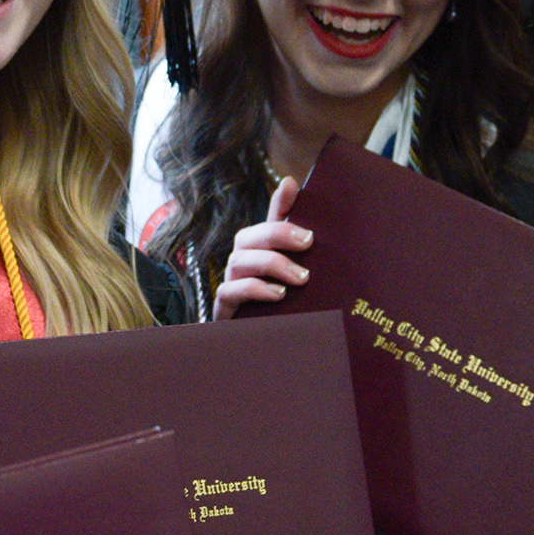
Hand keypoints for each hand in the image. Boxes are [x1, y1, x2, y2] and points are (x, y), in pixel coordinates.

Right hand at [210, 177, 311, 320]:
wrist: (257, 348)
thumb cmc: (277, 304)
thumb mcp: (292, 273)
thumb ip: (295, 240)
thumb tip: (292, 186)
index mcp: (258, 250)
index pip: (268, 222)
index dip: (278, 204)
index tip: (294, 192)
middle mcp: (241, 262)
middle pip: (248, 236)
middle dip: (277, 234)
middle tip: (308, 242)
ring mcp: (230, 282)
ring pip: (239, 261)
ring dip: (272, 264)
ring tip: (302, 277)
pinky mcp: (225, 306)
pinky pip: (230, 291)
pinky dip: (255, 289)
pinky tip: (278, 293)